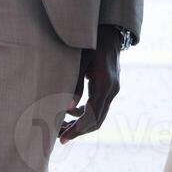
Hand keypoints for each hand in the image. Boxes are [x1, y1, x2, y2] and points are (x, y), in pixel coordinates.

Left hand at [59, 25, 122, 142]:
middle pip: (97, 120)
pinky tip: (70, 112)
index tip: (62, 138)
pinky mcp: (109, 88)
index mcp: (105, 85)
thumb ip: (75, 84)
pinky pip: (98, 107)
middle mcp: (111, 90)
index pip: (92, 115)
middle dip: (78, 131)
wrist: (110, 32)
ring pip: (98, 115)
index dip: (77, 129)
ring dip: (81, 123)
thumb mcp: (81, 61)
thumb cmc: (92, 43)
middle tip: (59, 138)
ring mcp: (112, 89)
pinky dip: (86, 113)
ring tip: (62, 128)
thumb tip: (69, 109)